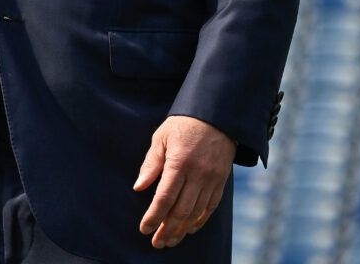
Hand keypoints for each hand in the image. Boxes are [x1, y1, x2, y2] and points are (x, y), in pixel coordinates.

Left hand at [134, 115, 235, 247]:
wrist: (216, 116)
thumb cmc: (182, 125)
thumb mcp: (161, 138)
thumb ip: (151, 164)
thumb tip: (139, 187)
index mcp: (179, 163)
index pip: (164, 197)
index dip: (154, 216)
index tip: (144, 228)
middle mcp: (197, 175)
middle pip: (181, 210)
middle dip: (167, 229)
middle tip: (156, 243)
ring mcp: (211, 180)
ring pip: (196, 212)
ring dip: (182, 229)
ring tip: (170, 241)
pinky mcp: (221, 181)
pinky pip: (211, 207)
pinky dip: (200, 220)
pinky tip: (190, 229)